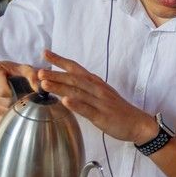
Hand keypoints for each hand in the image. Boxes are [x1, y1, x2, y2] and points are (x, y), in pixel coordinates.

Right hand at [0, 61, 39, 122]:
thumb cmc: (4, 71)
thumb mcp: (19, 67)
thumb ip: (31, 75)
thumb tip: (39, 88)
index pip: (3, 91)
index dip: (15, 95)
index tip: (24, 95)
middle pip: (3, 102)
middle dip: (16, 103)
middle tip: (24, 100)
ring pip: (0, 111)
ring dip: (12, 110)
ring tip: (18, 103)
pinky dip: (6, 116)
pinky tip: (12, 110)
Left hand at [38, 50, 156, 143]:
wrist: (137, 123)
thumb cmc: (117, 109)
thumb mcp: (100, 94)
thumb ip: (85, 89)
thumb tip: (66, 85)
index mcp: (95, 83)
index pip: (75, 68)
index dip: (60, 60)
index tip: (45, 53)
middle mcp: (96, 89)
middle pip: (73, 78)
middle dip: (55, 74)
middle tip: (38, 71)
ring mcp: (99, 102)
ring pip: (77, 92)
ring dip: (60, 86)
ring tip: (44, 83)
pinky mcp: (102, 115)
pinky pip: (88, 109)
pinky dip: (76, 105)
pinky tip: (65, 102)